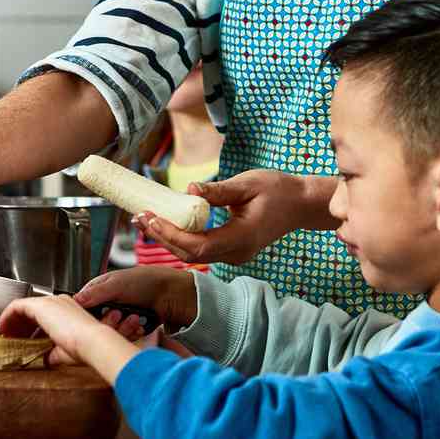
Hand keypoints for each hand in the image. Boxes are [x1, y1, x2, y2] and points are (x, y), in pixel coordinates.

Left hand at [0, 294, 140, 383]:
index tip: (21, 340)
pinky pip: (17, 306)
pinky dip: (7, 316)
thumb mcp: (65, 351)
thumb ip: (52, 353)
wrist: (92, 341)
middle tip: (10, 338)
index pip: (42, 316)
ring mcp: (50, 302)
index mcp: (67, 311)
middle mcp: (58, 303)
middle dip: (18, 325)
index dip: (29, 328)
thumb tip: (45, 359)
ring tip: (5, 335)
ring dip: (12, 321)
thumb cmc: (85, 347)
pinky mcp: (40, 305)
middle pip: (31, 310)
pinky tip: (3, 328)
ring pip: (23, 307)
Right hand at [71, 267, 198, 335]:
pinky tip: (140, 326)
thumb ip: (96, 293)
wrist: (172, 295)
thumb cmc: (147, 281)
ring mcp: (119, 317)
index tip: (92, 319)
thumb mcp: (118, 284)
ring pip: (110, 332)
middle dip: (109, 322)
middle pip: (96, 323)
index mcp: (100, 289)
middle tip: (119, 314)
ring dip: (123, 328)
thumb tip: (75, 300)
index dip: (85, 315)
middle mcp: (108, 304)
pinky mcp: (129, 328)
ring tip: (135, 318)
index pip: (82, 306)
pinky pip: (123, 338)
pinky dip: (132, 333)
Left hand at [134, 169, 336, 264]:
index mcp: (241, 238)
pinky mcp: (231, 250)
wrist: (301, 205)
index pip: (196, 246)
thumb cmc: (279, 190)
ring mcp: (234, 255)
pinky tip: (167, 223)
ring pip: (193, 255)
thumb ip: (219, 191)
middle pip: (189, 255)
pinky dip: (181, 238)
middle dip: (161, 237)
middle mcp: (236, 253)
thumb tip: (190, 188)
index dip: (170, 234)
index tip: (150, 217)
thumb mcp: (249, 184)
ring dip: (168, 238)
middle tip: (138, 217)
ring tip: (145, 219)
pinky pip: (201, 249)